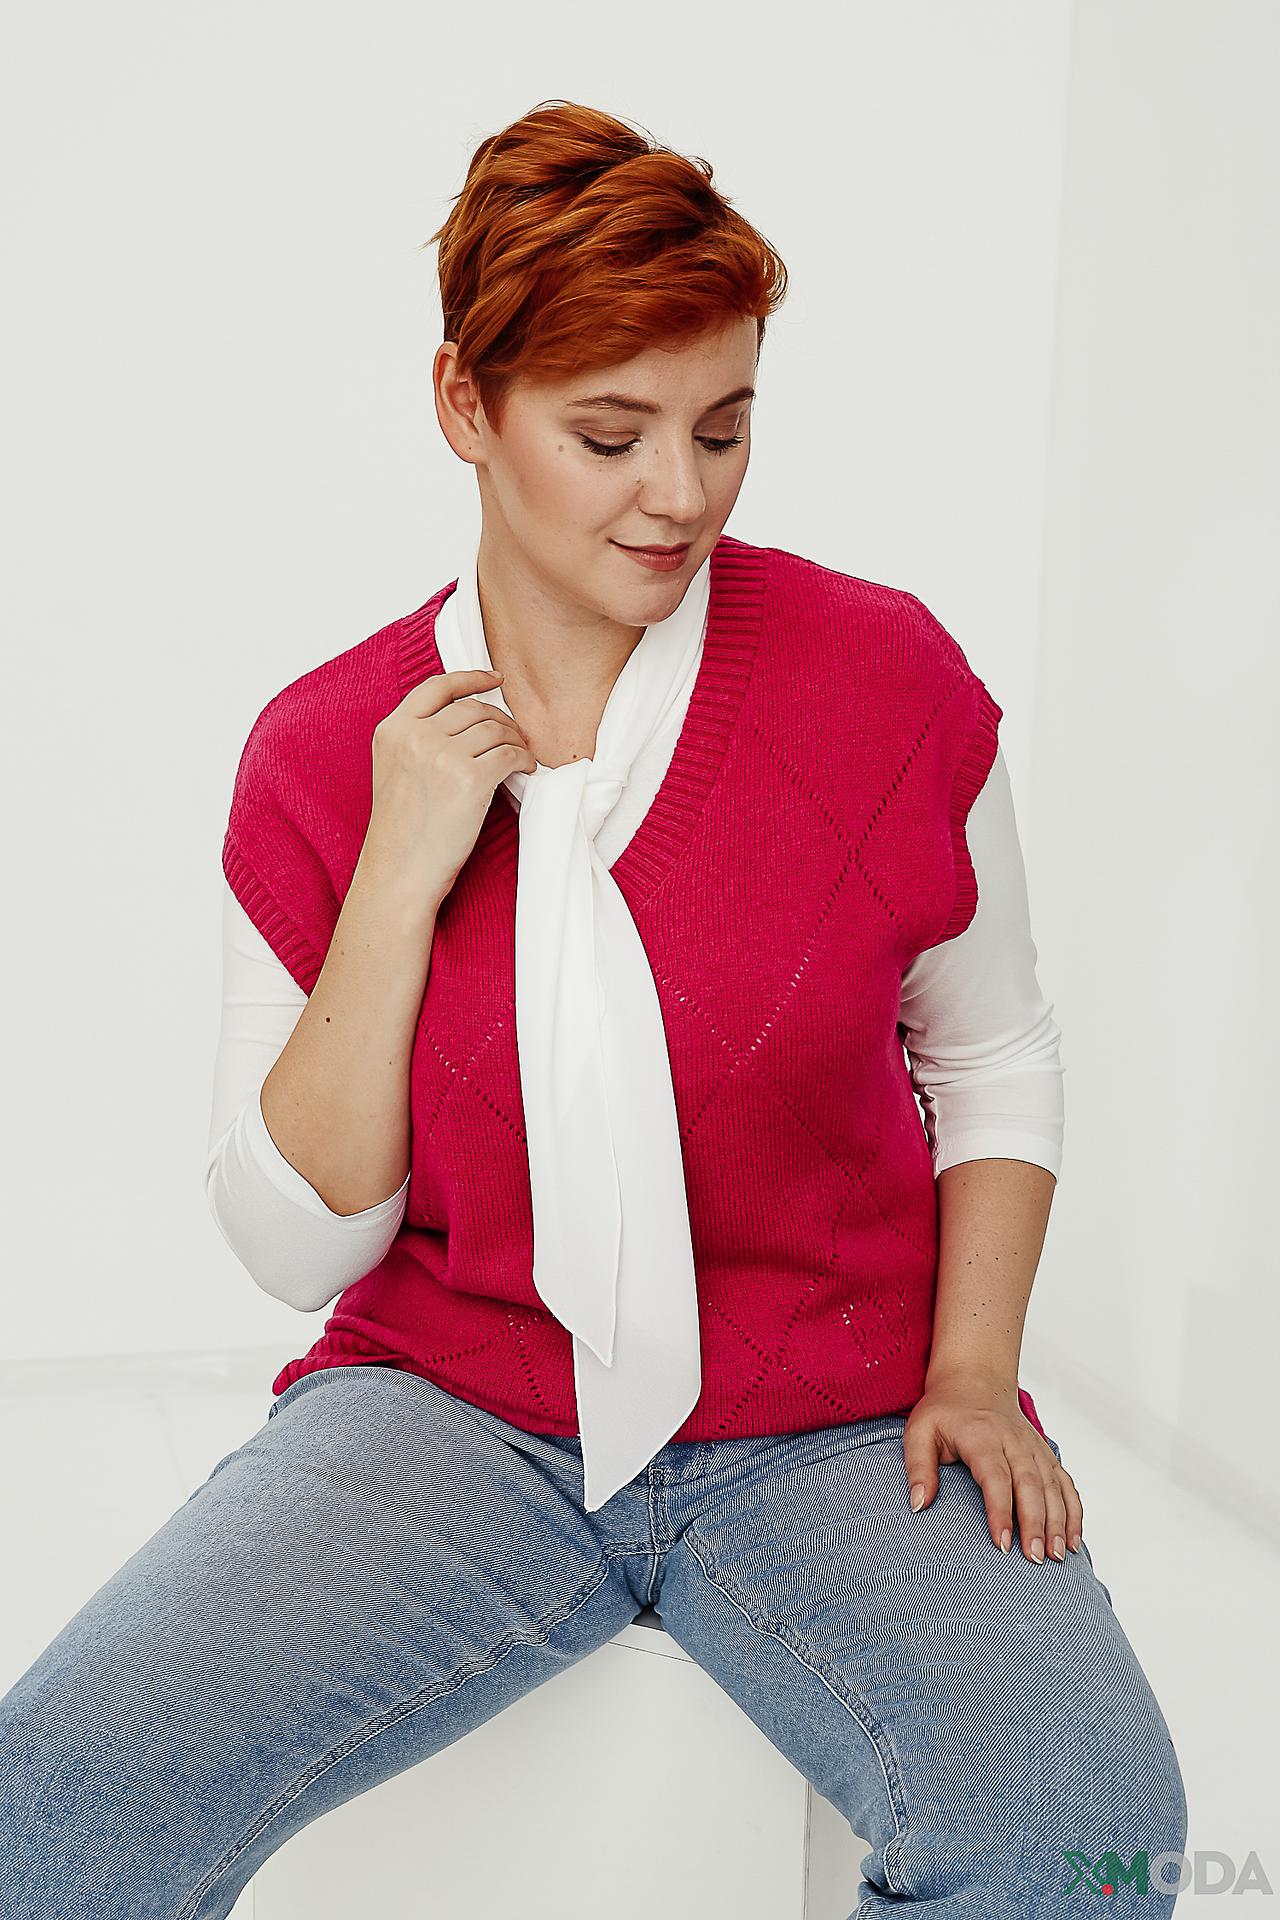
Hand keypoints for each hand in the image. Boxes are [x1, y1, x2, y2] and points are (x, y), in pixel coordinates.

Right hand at [362, 667, 535, 908]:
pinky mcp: (470, 779)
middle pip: (472, 708)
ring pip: (495, 729)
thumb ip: (418, 739)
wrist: (400, 871)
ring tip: (521, 756)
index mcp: (392, 730)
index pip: (437, 687)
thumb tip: (467, 719)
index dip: (470, 678)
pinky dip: (524, 759)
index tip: (494, 679)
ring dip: (516, 740)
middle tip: (513, 735)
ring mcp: (442, 755)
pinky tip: (525, 770)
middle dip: (500, 718)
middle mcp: (415, 736)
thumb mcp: (394, 770)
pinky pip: (510, 754)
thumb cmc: (401, 831)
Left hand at [902, 1365, 1083, 1563]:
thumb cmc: (944, 1411)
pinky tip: (1072, 1540)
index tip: (1001, 1544)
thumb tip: (918, 1505)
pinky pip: (1065, 1483)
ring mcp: (1033, 1448)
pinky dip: (1073, 1511)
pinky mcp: (1045, 1454)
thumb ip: (918, 1467)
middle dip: (1035, 1524)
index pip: (995, 1477)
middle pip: (1030, 1485)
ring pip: (1052, 1487)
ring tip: (1056, 1556)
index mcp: (982, 1436)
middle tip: (1035, 1559)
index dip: (1000, 1511)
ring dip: (1058, 1522)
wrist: (975, 1380)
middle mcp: (1013, 1441)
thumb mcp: (919, 1432)